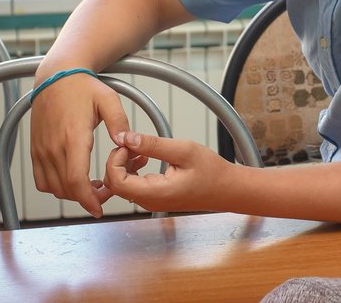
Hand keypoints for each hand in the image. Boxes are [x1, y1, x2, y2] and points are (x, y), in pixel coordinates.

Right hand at [30, 74, 131, 217]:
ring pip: (53, 188)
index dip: (87, 199)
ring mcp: (41, 149)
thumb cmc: (84, 87)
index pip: (75, 179)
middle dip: (86, 198)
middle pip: (66, 189)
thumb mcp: (109, 99)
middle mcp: (53, 147)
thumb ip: (119, 121)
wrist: (56, 77)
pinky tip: (73, 179)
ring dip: (71, 194)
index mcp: (73, 137)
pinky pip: (41, 179)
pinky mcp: (35, 149)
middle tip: (106, 193)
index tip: (99, 209)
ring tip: (92, 187)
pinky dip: (55, 187)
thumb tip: (124, 142)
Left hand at [104, 132, 231, 212]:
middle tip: (133, 143)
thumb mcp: (184, 150)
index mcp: (155, 193)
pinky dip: (132, 169)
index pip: (116, 181)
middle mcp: (149, 201)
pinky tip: (146, 158)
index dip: (115, 160)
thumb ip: (153, 145)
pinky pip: (132, 185)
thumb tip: (127, 138)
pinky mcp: (154, 197)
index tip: (129, 144)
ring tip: (141, 149)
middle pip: (114, 183)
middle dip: (118, 160)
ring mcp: (150, 201)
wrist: (226, 188)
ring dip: (125, 164)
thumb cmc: (211, 171)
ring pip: (121, 184)